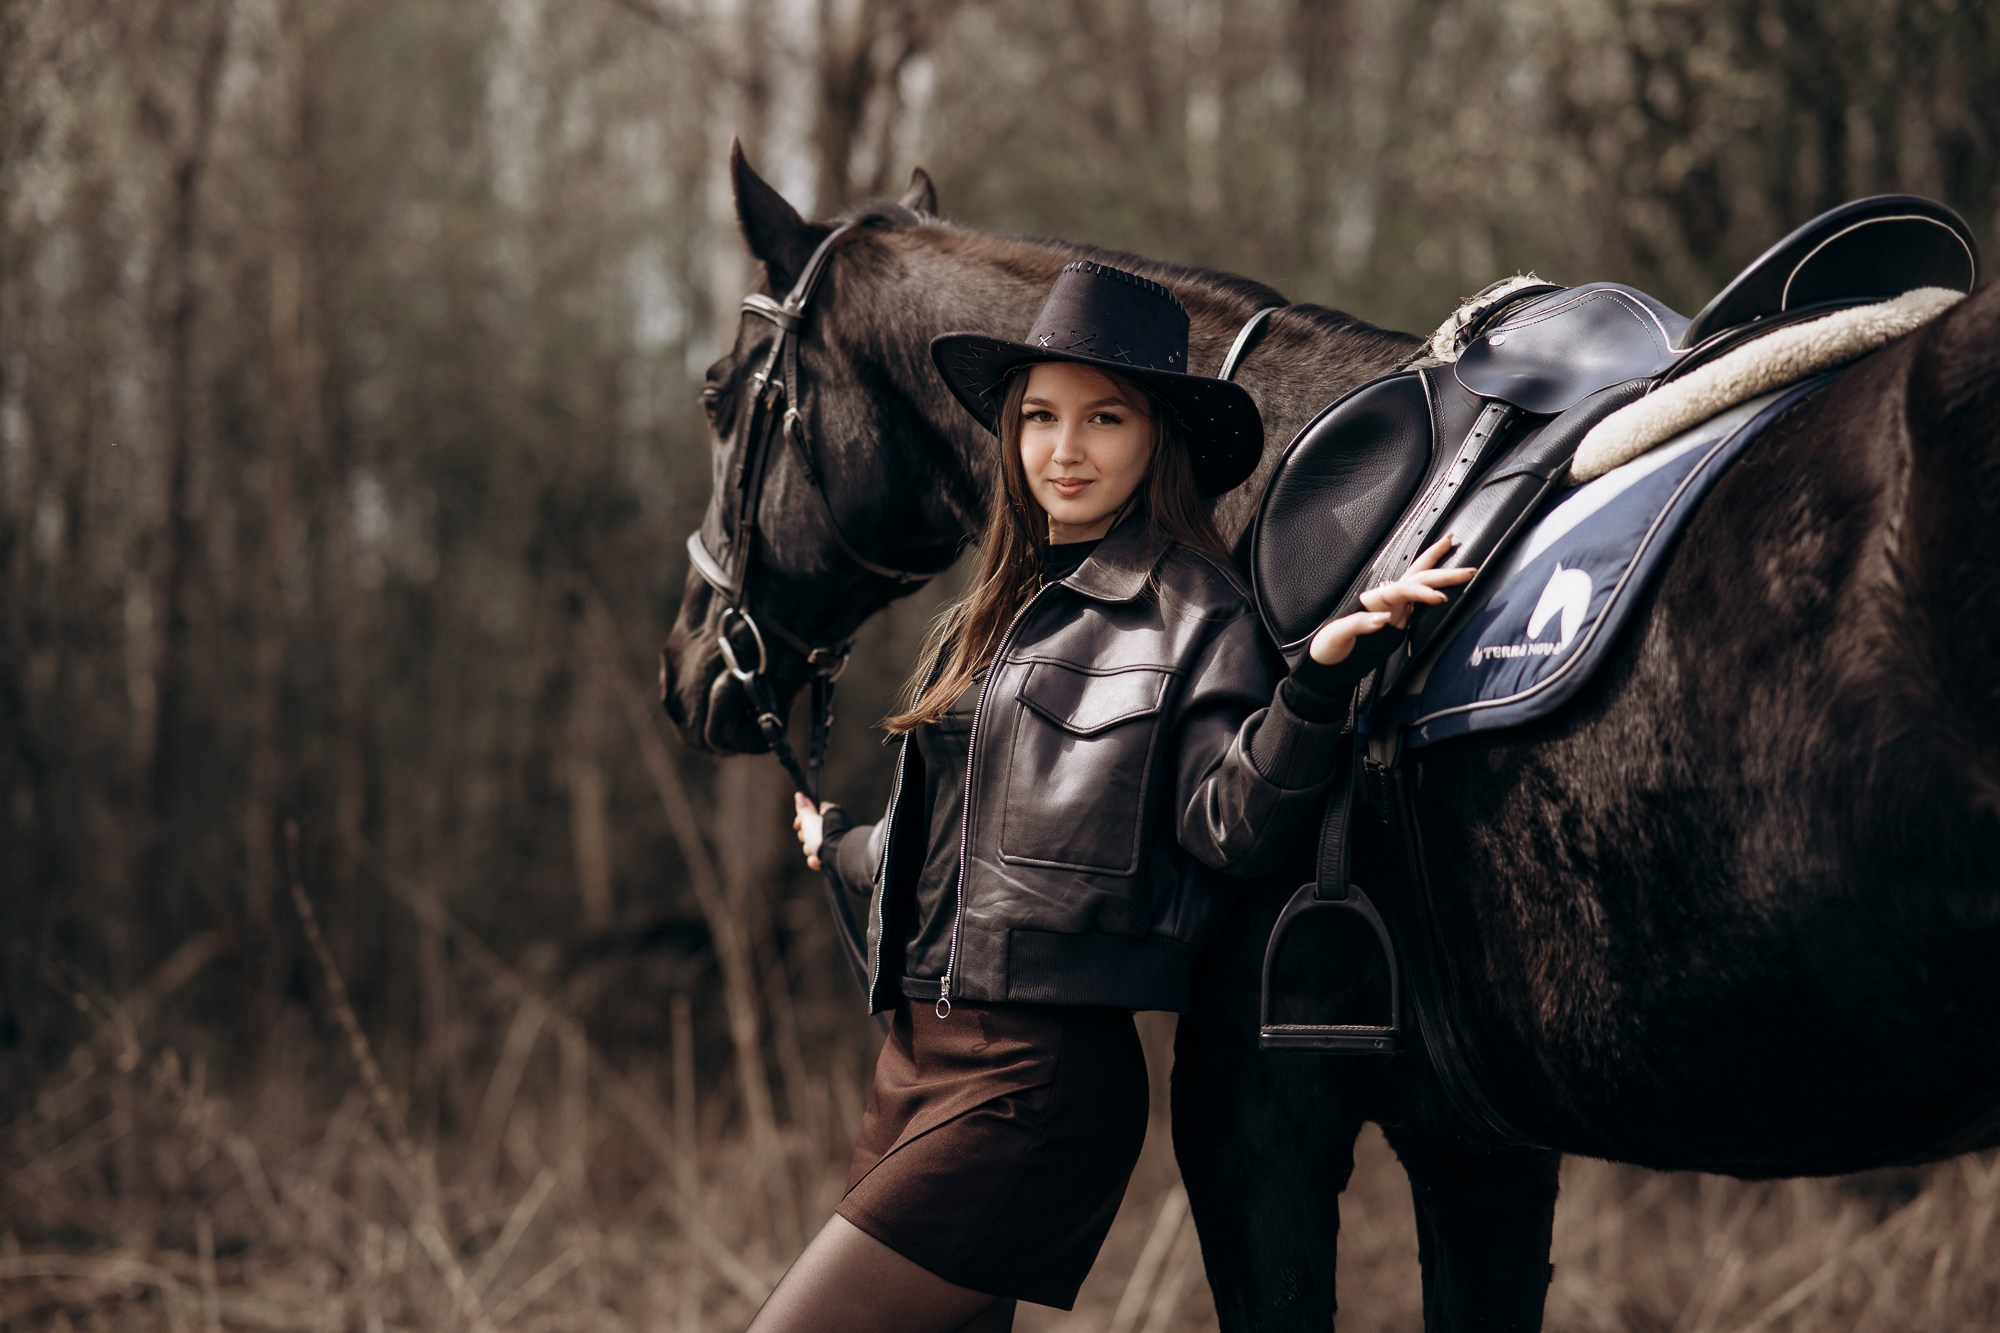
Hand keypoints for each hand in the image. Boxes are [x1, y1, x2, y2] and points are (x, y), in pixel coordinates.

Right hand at [793, 792, 826, 870]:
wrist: (836, 857)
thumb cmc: (823, 836)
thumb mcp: (809, 819)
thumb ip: (803, 808)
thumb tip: (800, 795)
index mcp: (831, 815)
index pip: (812, 812)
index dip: (802, 819)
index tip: (798, 824)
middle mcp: (833, 828)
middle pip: (810, 831)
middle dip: (805, 837)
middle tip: (807, 837)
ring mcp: (833, 843)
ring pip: (812, 846)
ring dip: (810, 850)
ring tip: (815, 851)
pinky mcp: (833, 857)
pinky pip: (818, 857)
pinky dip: (816, 860)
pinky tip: (818, 860)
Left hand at [1308, 534, 1478, 666]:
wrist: (1327, 662)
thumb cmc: (1328, 648)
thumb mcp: (1337, 636)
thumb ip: (1358, 624)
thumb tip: (1384, 617)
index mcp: (1371, 600)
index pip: (1402, 589)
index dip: (1421, 591)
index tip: (1438, 598)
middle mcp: (1384, 600)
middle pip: (1416, 578)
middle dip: (1442, 572)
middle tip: (1467, 570)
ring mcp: (1393, 609)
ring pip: (1419, 582)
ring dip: (1440, 572)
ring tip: (1463, 566)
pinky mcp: (1398, 620)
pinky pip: (1419, 600)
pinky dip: (1433, 590)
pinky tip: (1446, 585)